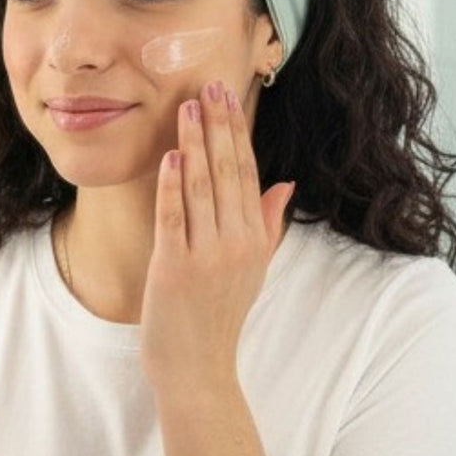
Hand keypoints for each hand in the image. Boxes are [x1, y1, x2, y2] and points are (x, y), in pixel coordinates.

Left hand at [139, 78, 294, 396]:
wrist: (197, 370)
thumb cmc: (219, 318)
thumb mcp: (253, 270)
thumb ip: (268, 224)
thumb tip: (284, 183)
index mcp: (254, 240)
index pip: (248, 174)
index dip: (237, 133)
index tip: (229, 98)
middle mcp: (235, 244)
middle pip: (227, 172)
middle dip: (219, 126)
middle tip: (210, 86)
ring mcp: (206, 256)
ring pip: (201, 187)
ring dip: (194, 143)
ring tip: (187, 107)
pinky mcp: (174, 267)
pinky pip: (174, 217)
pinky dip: (172, 185)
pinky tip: (170, 156)